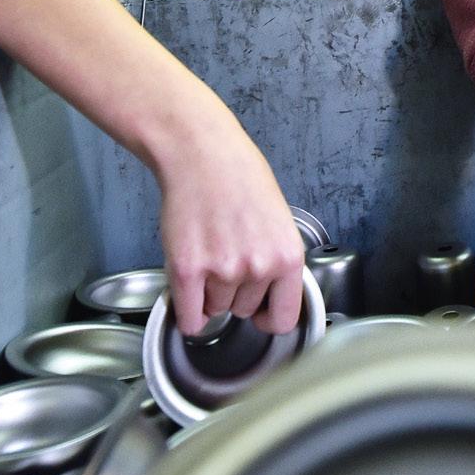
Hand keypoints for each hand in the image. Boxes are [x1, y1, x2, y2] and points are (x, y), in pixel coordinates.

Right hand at [153, 112, 306, 336]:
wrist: (204, 155)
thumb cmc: (241, 179)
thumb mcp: (278, 221)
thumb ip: (276, 261)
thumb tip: (269, 298)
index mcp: (288, 257)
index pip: (283, 319)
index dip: (267, 317)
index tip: (259, 311)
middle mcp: (259, 268)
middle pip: (243, 311)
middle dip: (234, 292)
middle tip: (227, 256)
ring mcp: (223, 270)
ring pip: (214, 309)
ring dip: (208, 292)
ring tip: (209, 251)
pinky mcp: (187, 270)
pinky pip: (188, 316)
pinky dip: (186, 311)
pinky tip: (188, 288)